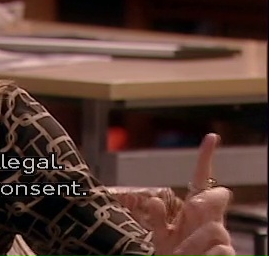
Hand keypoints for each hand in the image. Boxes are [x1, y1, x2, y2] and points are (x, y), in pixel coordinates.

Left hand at [146, 133, 235, 255]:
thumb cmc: (173, 252)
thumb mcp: (161, 234)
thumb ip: (157, 218)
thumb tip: (155, 201)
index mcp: (193, 211)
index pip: (201, 181)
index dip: (206, 159)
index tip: (210, 138)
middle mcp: (209, 220)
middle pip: (220, 195)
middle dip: (209, 198)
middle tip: (193, 208)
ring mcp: (220, 237)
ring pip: (216, 229)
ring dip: (193, 243)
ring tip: (180, 254)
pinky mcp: (226, 253)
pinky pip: (222, 250)